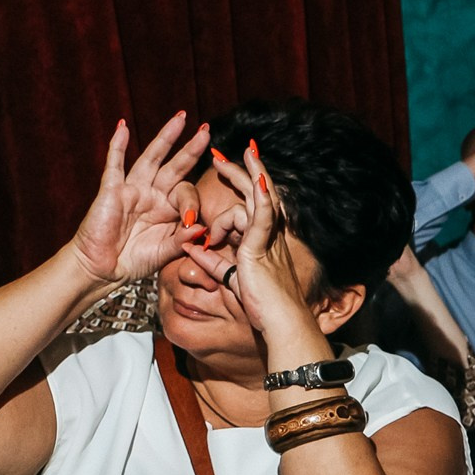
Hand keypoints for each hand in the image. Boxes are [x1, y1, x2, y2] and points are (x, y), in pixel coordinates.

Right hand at [67, 113, 210, 286]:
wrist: (102, 269)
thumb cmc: (134, 261)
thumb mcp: (165, 252)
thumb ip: (183, 240)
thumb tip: (201, 227)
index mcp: (168, 209)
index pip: (187, 193)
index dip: (192, 205)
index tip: (190, 222)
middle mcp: (153, 194)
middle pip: (175, 166)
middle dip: (191, 148)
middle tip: (206, 130)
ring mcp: (132, 189)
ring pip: (151, 158)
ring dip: (165, 137)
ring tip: (181, 118)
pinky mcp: (112, 190)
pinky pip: (114, 164)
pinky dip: (117, 145)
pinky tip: (123, 126)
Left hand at [182, 141, 320, 335]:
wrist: (281, 321)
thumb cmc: (263, 305)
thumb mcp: (232, 278)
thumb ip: (214, 263)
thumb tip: (193, 251)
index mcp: (262, 241)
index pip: (251, 207)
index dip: (239, 188)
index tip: (225, 171)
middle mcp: (270, 235)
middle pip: (258, 193)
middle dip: (241, 171)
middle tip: (223, 154)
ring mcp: (269, 238)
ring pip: (258, 198)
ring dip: (245, 175)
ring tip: (227, 157)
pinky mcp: (262, 246)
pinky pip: (263, 215)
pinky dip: (261, 196)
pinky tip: (256, 179)